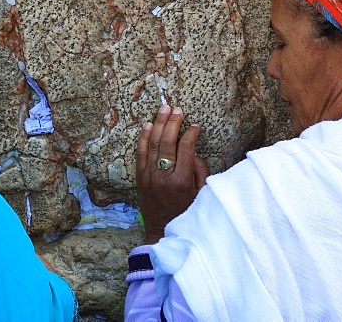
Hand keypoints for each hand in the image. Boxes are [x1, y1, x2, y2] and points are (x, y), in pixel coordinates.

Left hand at [136, 105, 210, 243]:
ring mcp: (149, 177)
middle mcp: (163, 177)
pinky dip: (143, 138)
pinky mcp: (140, 178)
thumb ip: (200, 171)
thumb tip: (193, 152)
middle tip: (177, 109)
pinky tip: (147, 125)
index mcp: (181, 181)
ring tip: (163, 109)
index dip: (190, 134)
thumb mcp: (201, 195)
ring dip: (158, 124)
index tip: (195, 126)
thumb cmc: (187, 214)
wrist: (162, 232)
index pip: (186, 148)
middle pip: (167, 142)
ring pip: (152, 144)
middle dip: (173, 122)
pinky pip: (140, 153)